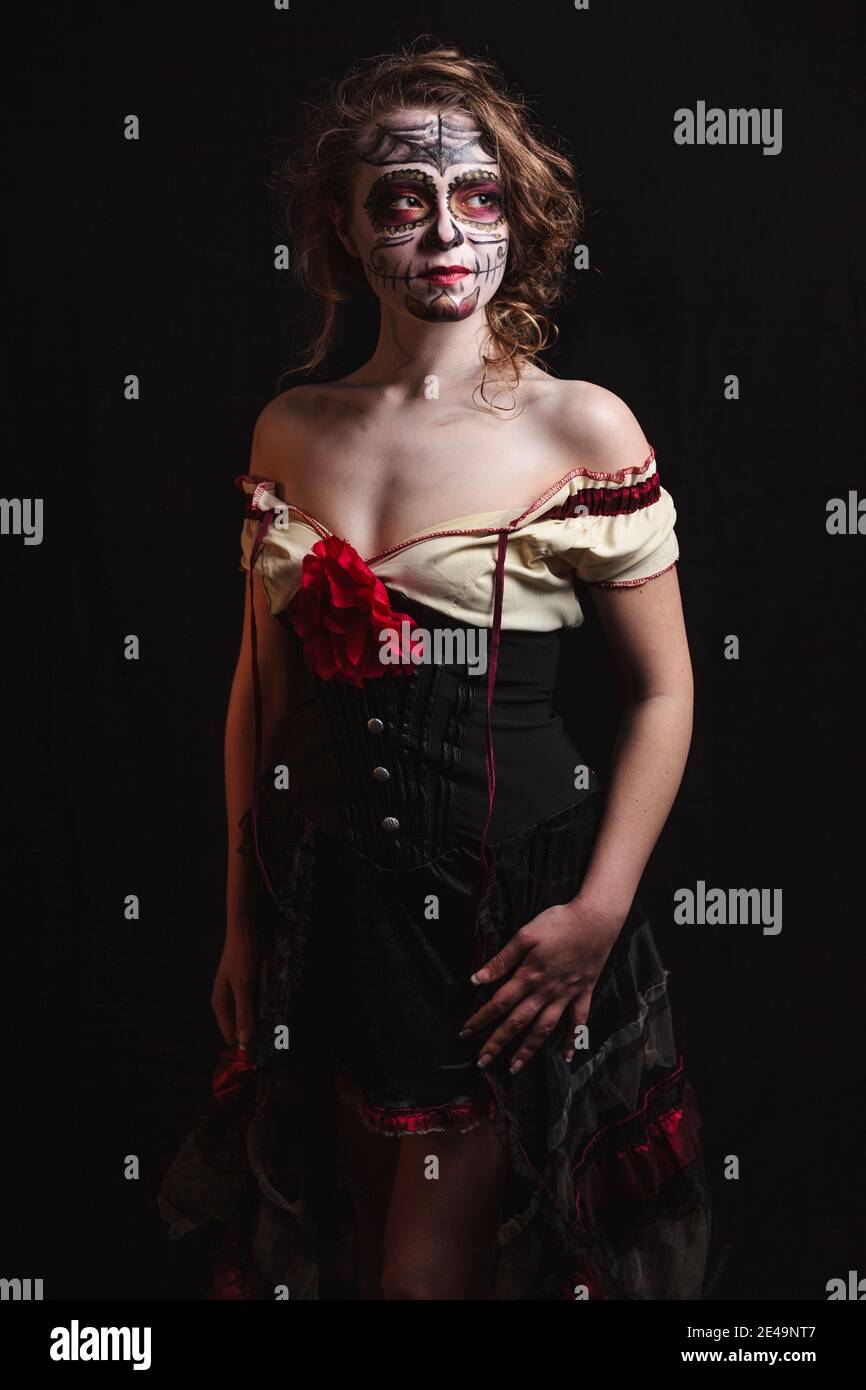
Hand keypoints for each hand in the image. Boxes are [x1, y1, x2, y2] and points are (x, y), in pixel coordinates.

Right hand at [211, 930, 255, 1051]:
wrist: (246, 934)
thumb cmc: (241, 958)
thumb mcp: (243, 987)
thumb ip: (244, 1014)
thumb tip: (245, 1042)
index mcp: (220, 1005)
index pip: (231, 1035)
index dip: (246, 1037)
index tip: (262, 1031)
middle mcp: (228, 1004)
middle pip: (243, 1024)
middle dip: (257, 1017)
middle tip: (264, 999)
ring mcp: (238, 996)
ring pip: (253, 1013)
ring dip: (263, 1004)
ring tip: (264, 984)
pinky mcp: (248, 989)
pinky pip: (258, 1001)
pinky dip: (264, 995)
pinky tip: (265, 981)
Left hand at [458, 897, 625, 1072]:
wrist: (596, 919)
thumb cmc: (558, 922)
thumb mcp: (526, 935)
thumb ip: (502, 959)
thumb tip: (478, 978)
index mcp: (529, 976)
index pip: (499, 1003)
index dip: (481, 1019)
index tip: (465, 1033)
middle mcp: (546, 991)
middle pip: (517, 1022)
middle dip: (497, 1043)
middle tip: (482, 1063)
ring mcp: (566, 995)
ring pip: (544, 1029)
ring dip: (528, 1050)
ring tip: (515, 1067)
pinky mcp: (584, 992)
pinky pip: (579, 1021)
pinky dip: (573, 1040)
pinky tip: (569, 1056)